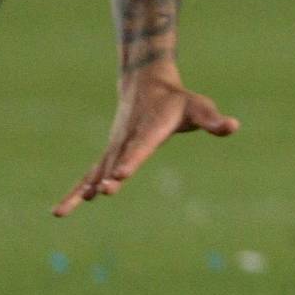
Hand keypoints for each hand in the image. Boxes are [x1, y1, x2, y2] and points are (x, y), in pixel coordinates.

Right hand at [54, 74, 239, 215]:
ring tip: (64, 210)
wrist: (146, 84)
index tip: (120, 174)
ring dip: (82, 189)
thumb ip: (213, 120)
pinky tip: (61, 210)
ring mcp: (114, 147)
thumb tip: (233, 126)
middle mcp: (127, 140)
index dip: (130, 160)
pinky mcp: (109, 154)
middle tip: (101, 192)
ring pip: (96, 170)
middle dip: (108, 177)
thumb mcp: (200, 107)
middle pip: (115, 161)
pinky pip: (89, 174)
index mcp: (150, 130)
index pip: (140, 147)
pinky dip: (76, 190)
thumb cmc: (179, 101)